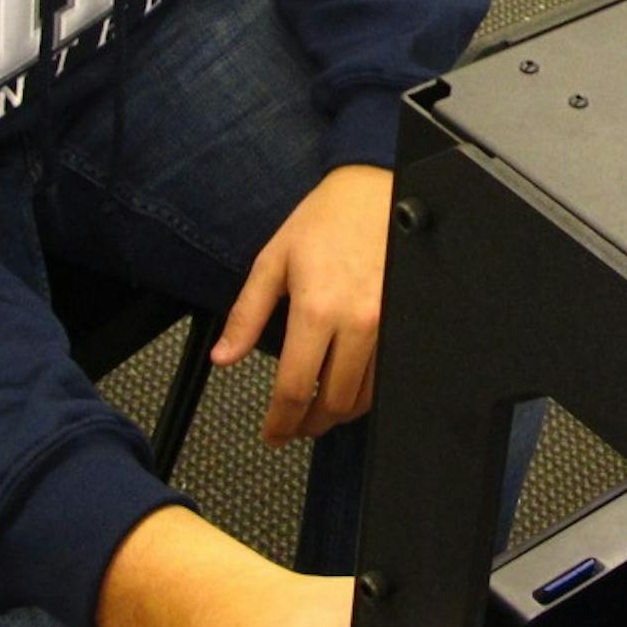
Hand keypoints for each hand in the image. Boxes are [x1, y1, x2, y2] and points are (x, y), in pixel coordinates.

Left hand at [215, 164, 391, 445]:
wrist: (373, 192)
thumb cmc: (322, 222)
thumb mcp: (272, 262)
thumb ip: (246, 315)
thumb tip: (223, 357)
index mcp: (317, 310)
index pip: (297, 388)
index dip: (281, 421)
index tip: (272, 434)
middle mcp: (357, 324)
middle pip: (334, 401)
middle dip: (309, 424)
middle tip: (292, 427)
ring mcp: (387, 325)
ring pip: (365, 395)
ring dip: (338, 413)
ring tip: (317, 411)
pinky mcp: (404, 321)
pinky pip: (386, 374)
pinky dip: (364, 392)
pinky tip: (347, 388)